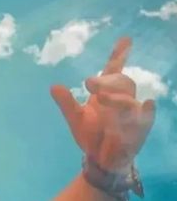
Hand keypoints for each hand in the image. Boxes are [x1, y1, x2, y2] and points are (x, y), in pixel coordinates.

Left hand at [51, 38, 154, 171]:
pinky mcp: (139, 129)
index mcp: (106, 93)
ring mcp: (132, 113)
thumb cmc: (90, 136)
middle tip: (90, 84)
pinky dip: (146, 111)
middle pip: (122, 82)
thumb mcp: (75, 119)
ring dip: (116, 97)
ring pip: (129, 99)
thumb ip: (66, 103)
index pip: (114, 71)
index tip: (125, 40)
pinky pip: (146, 118)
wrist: (99, 160)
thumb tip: (53, 86)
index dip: (119, 56)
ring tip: (100, 98)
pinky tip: (147, 103)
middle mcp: (121, 99)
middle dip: (107, 81)